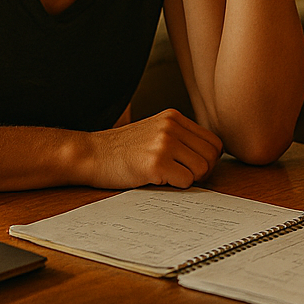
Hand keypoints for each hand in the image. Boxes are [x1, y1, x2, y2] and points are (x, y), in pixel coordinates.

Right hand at [84, 109, 222, 188]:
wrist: (90, 154)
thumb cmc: (121, 150)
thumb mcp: (154, 132)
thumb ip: (180, 138)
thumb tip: (211, 159)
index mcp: (174, 117)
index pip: (214, 141)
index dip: (208, 159)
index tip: (192, 167)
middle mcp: (171, 126)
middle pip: (212, 156)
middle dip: (201, 171)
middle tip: (180, 175)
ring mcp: (164, 143)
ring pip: (203, 169)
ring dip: (188, 179)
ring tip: (167, 176)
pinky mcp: (156, 163)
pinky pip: (186, 181)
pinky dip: (176, 186)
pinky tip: (157, 179)